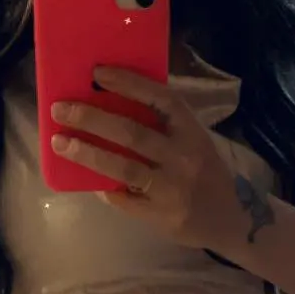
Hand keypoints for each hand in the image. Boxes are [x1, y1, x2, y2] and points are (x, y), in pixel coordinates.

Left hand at [50, 66, 240, 250]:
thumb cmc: (206, 172)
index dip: (129, 83)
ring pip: (123, 167)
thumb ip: (164, 126)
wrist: (233, 219)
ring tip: (60, 143)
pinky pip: (123, 199)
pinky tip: (85, 180)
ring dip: (87, 152)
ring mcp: (172, 189)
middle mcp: (183, 157)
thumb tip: (112, 105)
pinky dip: (102, 188)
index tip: (97, 73)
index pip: (160, 100)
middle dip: (92, 118)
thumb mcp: (194, 141)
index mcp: (192, 132)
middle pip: (132, 133)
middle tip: (61, 109)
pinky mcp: (161, 215)